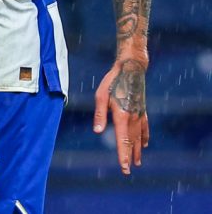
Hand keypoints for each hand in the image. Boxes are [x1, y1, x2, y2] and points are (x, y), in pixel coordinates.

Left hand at [94, 58, 148, 173]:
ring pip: (139, 137)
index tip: (124, 167)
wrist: (131, 70)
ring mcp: (139, 114)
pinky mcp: (142, 110)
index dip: (123, 155)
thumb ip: (99, 114)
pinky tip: (144, 144)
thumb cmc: (112, 82)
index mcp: (122, 116)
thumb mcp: (101, 96)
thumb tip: (96, 131)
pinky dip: (144, 137)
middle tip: (128, 170)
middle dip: (129, 156)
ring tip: (137, 162)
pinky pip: (144, 127)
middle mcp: (133, 118)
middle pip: (131, 142)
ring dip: (137, 150)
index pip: (122, 140)